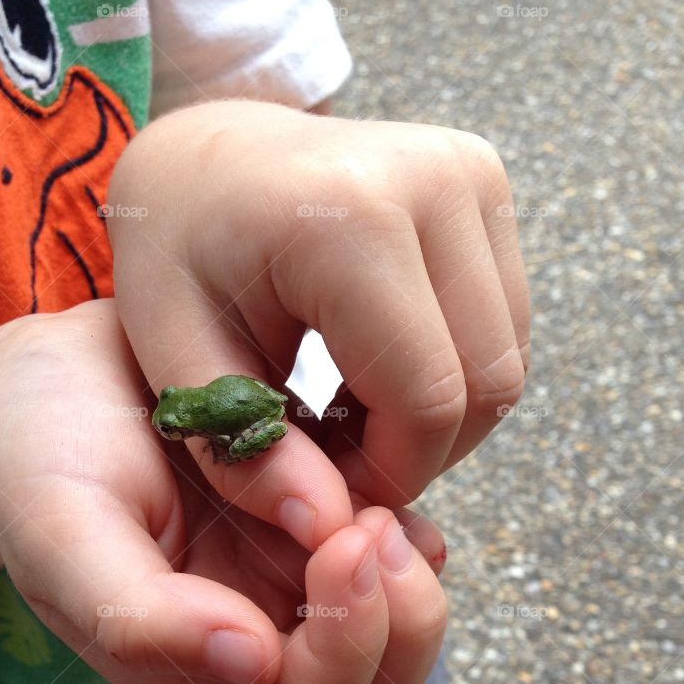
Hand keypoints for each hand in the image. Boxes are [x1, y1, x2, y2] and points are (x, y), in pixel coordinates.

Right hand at [0, 300, 447, 683]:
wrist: (56, 375)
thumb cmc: (41, 454)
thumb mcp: (61, 531)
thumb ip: (136, 614)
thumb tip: (251, 661)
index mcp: (193, 658)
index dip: (345, 648)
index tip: (343, 542)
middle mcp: (252, 626)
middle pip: (371, 681)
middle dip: (398, 618)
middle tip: (375, 525)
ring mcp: (286, 571)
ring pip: (394, 615)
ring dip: (407, 570)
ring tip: (382, 500)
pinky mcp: (310, 513)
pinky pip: (388, 541)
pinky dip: (403, 519)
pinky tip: (383, 469)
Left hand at [108, 98, 528, 546]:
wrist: (207, 155)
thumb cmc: (176, 252)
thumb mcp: (175, 359)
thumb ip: (246, 454)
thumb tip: (328, 528)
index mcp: (348, 217)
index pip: (427, 398)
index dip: (390, 474)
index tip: (326, 493)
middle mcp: (434, 178)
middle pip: (487, 383)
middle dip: (422, 452)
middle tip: (340, 463)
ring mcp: (471, 171)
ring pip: (508, 359)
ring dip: (442, 417)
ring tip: (352, 418)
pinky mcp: (487, 182)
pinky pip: (504, 323)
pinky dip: (454, 372)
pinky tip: (380, 374)